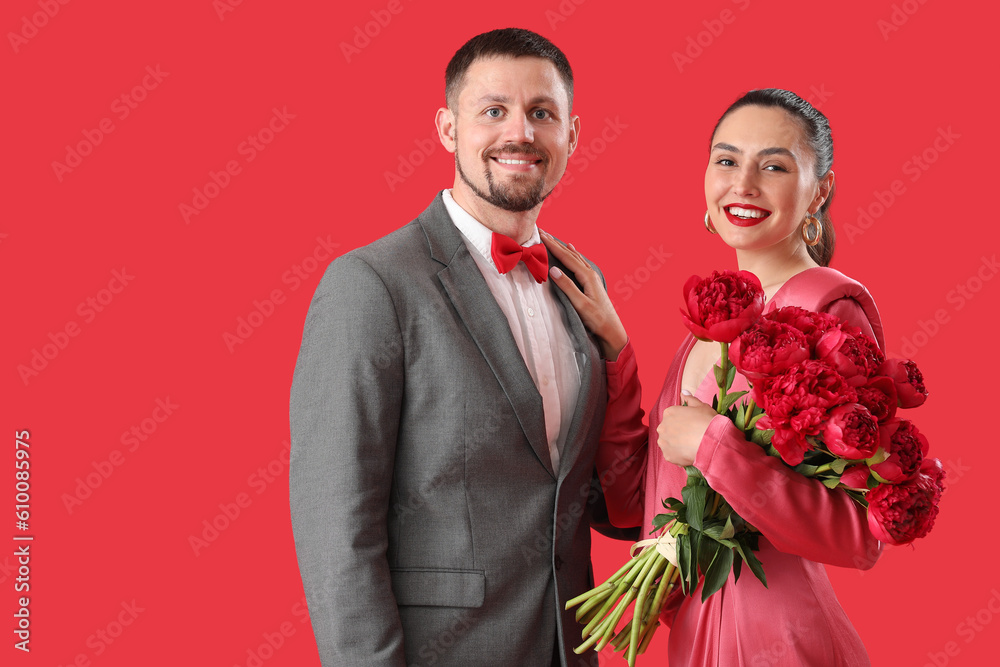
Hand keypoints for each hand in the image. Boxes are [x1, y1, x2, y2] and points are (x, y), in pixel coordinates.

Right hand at [541, 230, 627, 359]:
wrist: (611, 330)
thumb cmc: (597, 319)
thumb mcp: (580, 304)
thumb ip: (567, 286)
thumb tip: (553, 270)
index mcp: (587, 276)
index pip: (566, 257)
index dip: (552, 246)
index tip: (541, 235)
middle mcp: (590, 274)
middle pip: (570, 254)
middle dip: (556, 243)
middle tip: (543, 232)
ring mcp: (592, 277)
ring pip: (575, 257)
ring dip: (563, 247)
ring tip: (553, 238)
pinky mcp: (591, 283)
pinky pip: (580, 263)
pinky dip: (573, 254)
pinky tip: (572, 250)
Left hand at [656, 393, 716, 466]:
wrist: (711, 442)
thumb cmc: (708, 422)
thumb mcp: (702, 406)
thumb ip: (690, 399)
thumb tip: (683, 392)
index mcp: (669, 412)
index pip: (672, 417)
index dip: (683, 422)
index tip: (692, 426)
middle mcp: (662, 426)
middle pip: (668, 430)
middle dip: (677, 433)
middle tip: (692, 437)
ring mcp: (663, 442)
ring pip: (668, 443)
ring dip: (677, 445)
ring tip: (691, 447)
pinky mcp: (667, 456)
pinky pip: (672, 455)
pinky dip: (679, 456)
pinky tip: (690, 454)